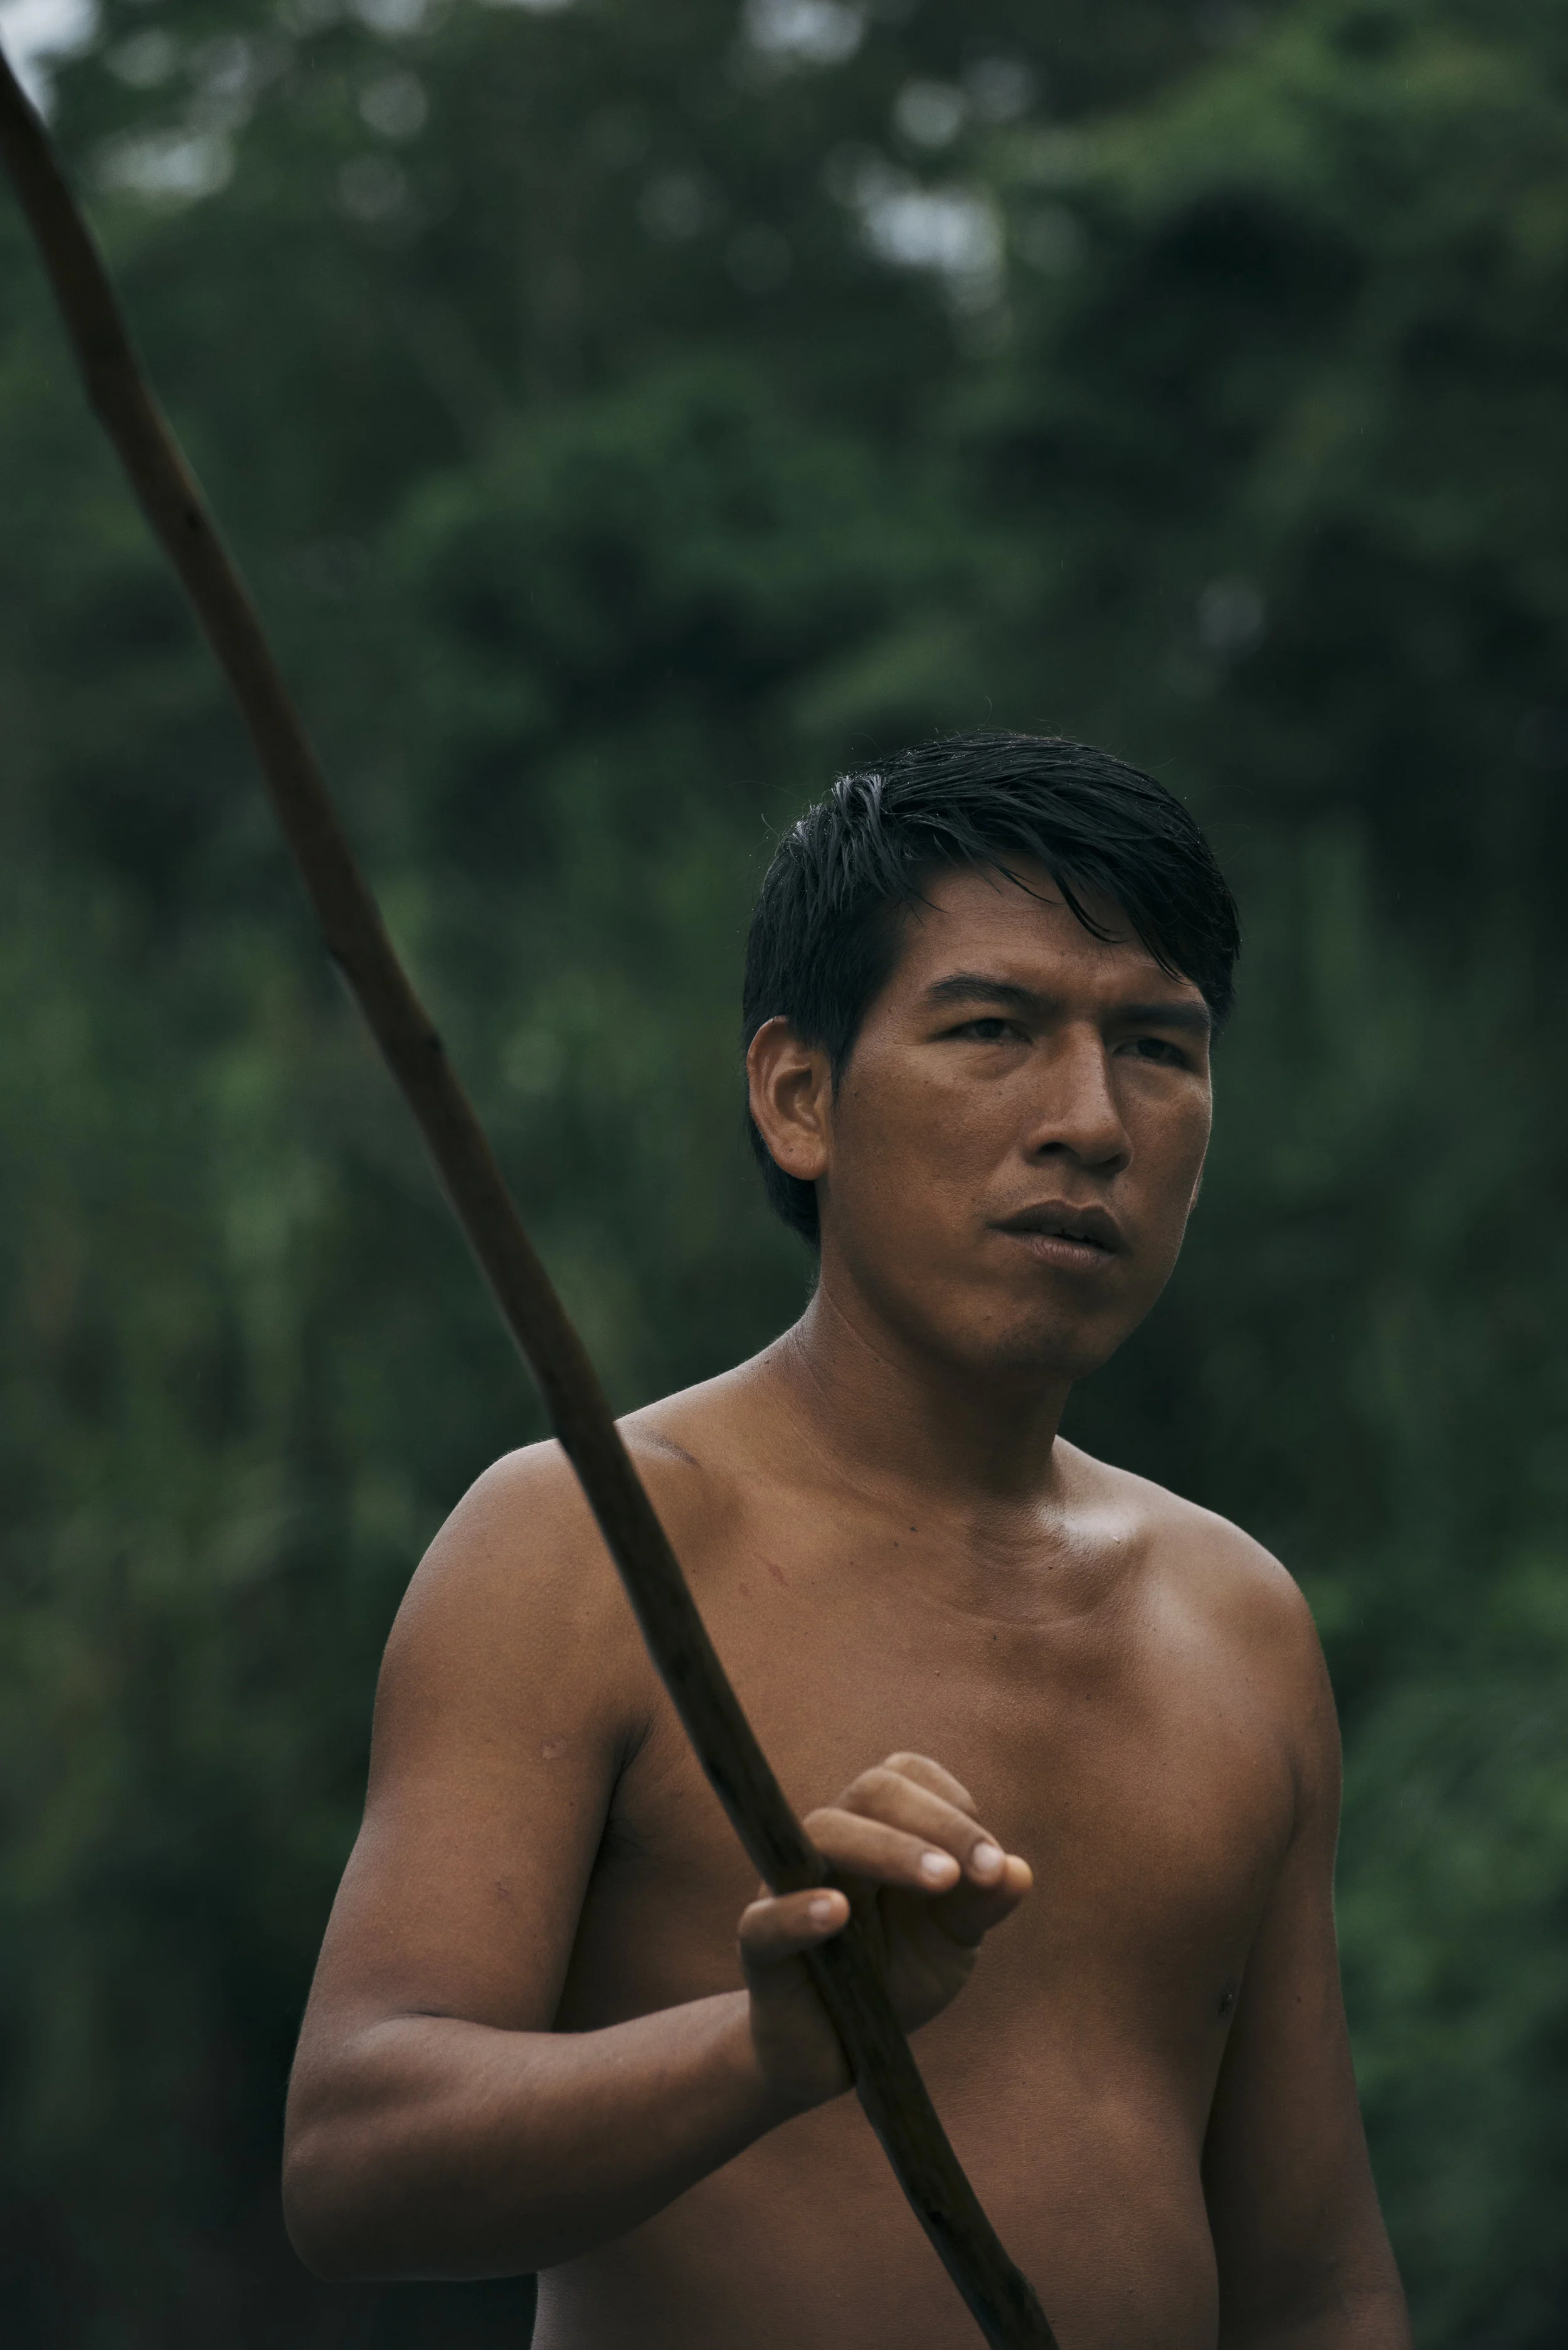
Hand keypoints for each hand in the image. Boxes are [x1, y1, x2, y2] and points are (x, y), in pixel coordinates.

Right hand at [737, 1752, 1031, 2113]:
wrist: (835, 2053)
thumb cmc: (893, 1978)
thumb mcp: (950, 1944)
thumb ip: (980, 1906)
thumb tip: (1018, 1871)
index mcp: (877, 1830)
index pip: (907, 1777)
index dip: (953, 1806)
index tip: (992, 1862)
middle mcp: (831, 1844)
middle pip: (871, 1792)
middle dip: (935, 1821)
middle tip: (981, 1871)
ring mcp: (788, 1887)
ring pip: (825, 1832)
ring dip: (889, 1849)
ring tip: (942, 1879)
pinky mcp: (760, 1948)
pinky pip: (766, 1917)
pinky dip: (799, 1910)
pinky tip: (837, 1912)